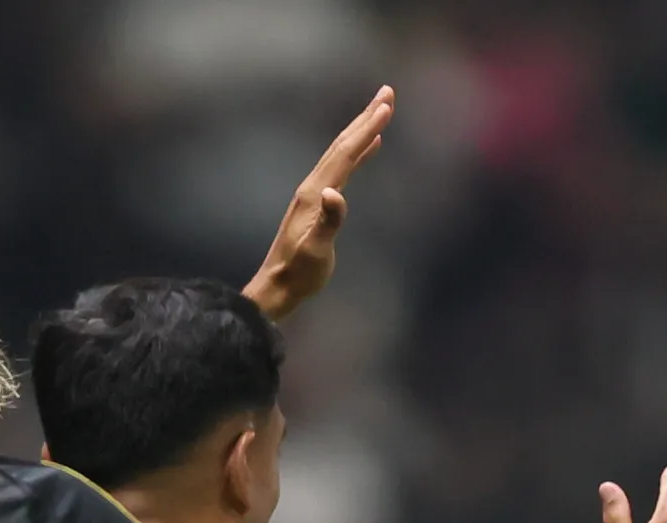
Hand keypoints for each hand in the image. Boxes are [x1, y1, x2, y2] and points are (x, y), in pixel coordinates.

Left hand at [243, 85, 394, 320]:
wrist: (279, 285)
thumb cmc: (300, 272)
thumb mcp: (316, 250)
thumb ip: (327, 221)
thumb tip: (336, 193)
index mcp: (315, 193)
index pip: (345, 154)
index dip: (366, 130)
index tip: (386, 107)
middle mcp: (314, 186)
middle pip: (343, 143)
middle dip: (365, 117)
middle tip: (387, 93)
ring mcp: (315, 192)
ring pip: (342, 152)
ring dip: (362, 129)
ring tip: (381, 110)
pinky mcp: (319, 202)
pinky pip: (343, 167)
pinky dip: (358, 153)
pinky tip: (369, 148)